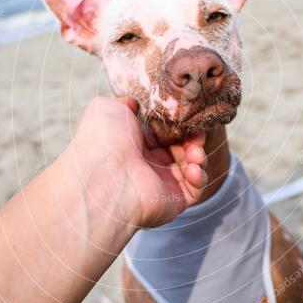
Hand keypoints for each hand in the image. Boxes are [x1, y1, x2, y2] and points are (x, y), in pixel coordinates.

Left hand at [67, 97, 207, 229]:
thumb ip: (125, 103)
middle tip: (196, 134)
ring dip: (198, 156)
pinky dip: (199, 176)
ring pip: (192, 166)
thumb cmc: (103, 140)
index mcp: (135, 144)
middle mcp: (148, 165)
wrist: (105, 176)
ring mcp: (161, 183)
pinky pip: (195, 189)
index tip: (188, 116)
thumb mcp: (107, 108)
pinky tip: (193, 169)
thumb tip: (134, 102)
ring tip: (195, 153)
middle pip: (182, 148)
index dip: (178, 124)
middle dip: (194, 139)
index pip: (165, 133)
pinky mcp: (174, 200)